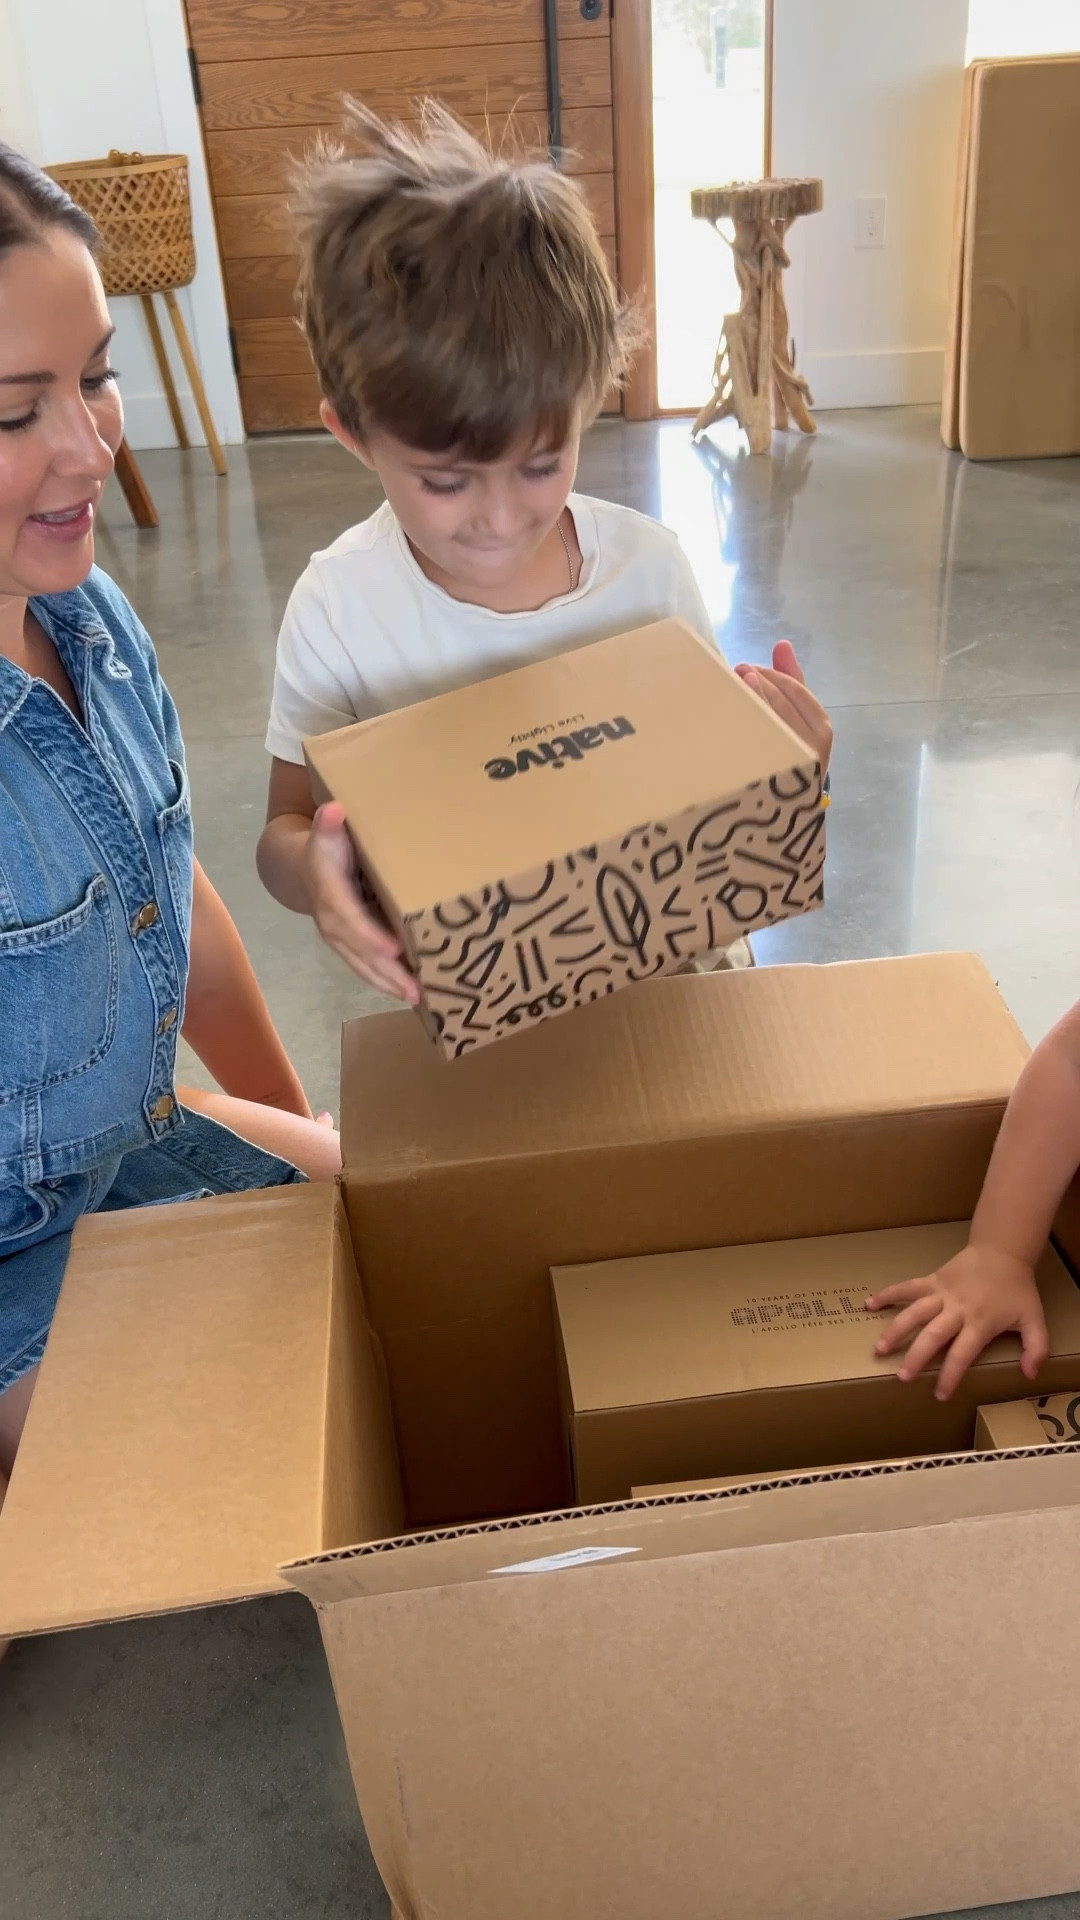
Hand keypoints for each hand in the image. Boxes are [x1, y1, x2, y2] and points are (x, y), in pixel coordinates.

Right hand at [303, 802, 419, 1004]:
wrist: (304, 867)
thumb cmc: (327, 845)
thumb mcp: (325, 831)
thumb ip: (328, 823)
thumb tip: (333, 810)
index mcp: (329, 893)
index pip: (348, 918)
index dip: (367, 935)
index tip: (392, 948)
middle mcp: (331, 922)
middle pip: (358, 952)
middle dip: (385, 972)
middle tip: (414, 990)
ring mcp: (339, 938)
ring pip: (362, 966)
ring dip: (388, 984)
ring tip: (417, 999)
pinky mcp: (348, 946)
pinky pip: (365, 967)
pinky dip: (386, 981)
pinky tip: (408, 993)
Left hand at [735, 640, 832, 773]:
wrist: (787, 804)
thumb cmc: (793, 752)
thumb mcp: (797, 716)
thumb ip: (791, 681)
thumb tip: (782, 645)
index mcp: (821, 728)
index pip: (796, 692)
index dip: (771, 676)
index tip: (748, 668)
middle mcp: (812, 746)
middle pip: (781, 706)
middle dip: (758, 684)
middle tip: (735, 674)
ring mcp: (792, 765)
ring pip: (769, 725)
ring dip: (749, 701)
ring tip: (732, 686)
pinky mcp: (771, 781)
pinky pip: (755, 749)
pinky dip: (740, 730)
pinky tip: (728, 719)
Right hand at [867, 1245, 1049, 1400]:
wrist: (1002, 1252)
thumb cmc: (1017, 1289)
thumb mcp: (1035, 1320)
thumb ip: (1036, 1348)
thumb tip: (1029, 1374)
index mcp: (980, 1323)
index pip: (962, 1354)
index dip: (950, 1375)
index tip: (938, 1394)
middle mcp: (957, 1310)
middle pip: (933, 1335)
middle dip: (916, 1357)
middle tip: (902, 1377)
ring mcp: (941, 1293)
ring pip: (914, 1312)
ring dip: (896, 1329)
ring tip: (880, 1348)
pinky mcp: (932, 1280)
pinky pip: (907, 1287)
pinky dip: (888, 1294)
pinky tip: (869, 1304)